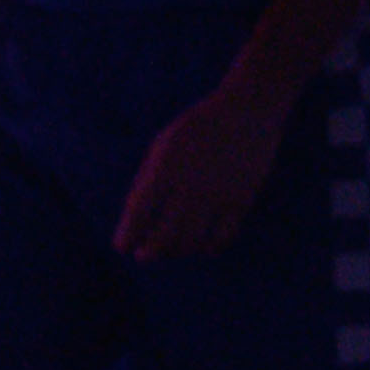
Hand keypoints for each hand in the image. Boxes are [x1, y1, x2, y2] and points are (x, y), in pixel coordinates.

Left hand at [116, 73, 292, 263]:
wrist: (247, 112)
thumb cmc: (197, 127)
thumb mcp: (163, 144)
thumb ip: (150, 177)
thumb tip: (137, 214)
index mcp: (165, 168)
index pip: (140, 210)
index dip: (129, 233)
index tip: (122, 247)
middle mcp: (190, 185)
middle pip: (166, 233)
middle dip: (151, 251)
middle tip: (143, 257)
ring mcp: (218, 195)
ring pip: (194, 240)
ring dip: (177, 251)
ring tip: (168, 252)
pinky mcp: (242, 200)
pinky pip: (224, 235)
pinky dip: (210, 247)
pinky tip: (200, 248)